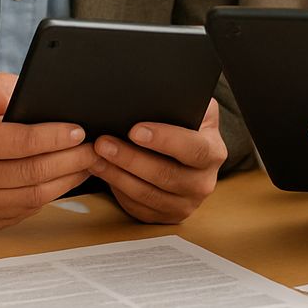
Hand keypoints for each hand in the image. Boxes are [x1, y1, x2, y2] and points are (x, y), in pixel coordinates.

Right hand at [0, 74, 95, 232]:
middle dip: (70, 159)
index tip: (78, 129)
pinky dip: (49, 194)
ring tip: (87, 162)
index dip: (52, 137)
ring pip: (32, 197)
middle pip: (30, 173)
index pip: (16, 142)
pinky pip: (23, 210)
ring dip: (67, 180)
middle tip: (94, 146)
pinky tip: (64, 178)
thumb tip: (23, 92)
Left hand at [91, 99, 226, 223]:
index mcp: (212, 152)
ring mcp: (185, 203)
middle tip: (103, 143)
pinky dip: (118, 190)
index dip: (164, 140)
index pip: (192, 148)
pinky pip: (139, 207)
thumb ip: (181, 101)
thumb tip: (157, 91)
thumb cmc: (184, 125)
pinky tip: (103, 172)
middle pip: (165, 175)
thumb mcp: (192, 109)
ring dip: (117, 175)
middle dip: (130, 158)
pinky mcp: (166, 216)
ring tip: (95, 157)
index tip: (135, 130)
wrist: (187, 153)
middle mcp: (203, 182)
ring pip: (148, 194)